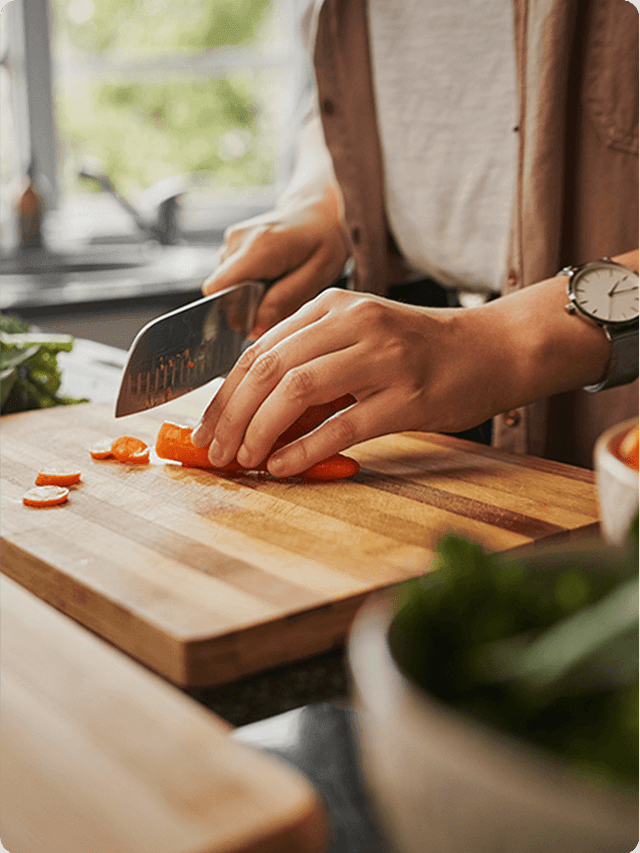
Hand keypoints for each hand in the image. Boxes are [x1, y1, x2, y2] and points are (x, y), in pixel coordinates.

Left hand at [191, 289, 508, 476]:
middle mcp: (353, 322)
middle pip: (269, 368)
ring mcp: (382, 357)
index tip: (207, 428)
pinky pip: (343, 425)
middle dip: (232, 415)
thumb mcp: (359, 343)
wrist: (492, 349)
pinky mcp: (408, 396)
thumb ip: (311, 369)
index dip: (226, 394)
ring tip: (245, 461)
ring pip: (298, 390)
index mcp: (333, 307)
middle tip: (216, 451)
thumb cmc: (420, 352)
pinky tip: (283, 466)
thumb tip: (254, 418)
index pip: (260, 350)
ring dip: (260, 430)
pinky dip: (305, 449)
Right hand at [202, 185, 348, 337]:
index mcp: (259, 247)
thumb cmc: (323, 241)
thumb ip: (285, 300)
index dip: (232, 313)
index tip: (256, 322)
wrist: (317, 211)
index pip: (219, 289)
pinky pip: (232, 277)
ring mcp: (232, 240)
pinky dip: (249, 285)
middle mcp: (238, 240)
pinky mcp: (232, 245)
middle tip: (278, 303)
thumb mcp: (317, 274)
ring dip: (249, 296)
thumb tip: (256, 326)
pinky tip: (271, 277)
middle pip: (222, 291)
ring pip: (228, 286)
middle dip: (245, 308)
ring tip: (278, 285)